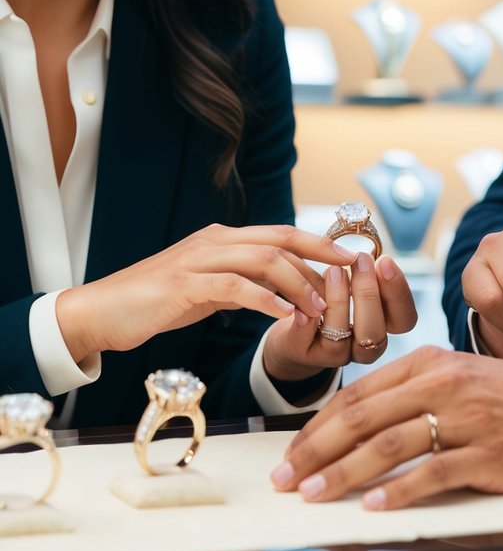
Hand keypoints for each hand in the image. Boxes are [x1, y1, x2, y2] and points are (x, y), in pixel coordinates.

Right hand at [55, 224, 360, 362]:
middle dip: (321, 254)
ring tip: (322, 307)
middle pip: (280, 239)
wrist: (102, 312)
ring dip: (298, 283)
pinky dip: (265, 301)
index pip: (281, 233)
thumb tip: (277, 292)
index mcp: (223, 238)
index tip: (351, 259)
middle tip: (352, 273)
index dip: (319, 243)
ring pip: (263, 260)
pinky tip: (285, 317)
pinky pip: (235, 287)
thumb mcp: (208, 289)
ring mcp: (199, 259)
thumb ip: (241, 284)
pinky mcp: (185, 284)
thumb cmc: (155, 303)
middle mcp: (215, 240)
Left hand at [262, 251, 417, 381]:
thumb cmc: (333, 296)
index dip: (399, 293)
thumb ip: (369, 274)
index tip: (385, 261)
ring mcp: (336, 354)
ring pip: (340, 340)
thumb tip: (374, 258)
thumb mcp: (355, 282)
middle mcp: (364, 346)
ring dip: (338, 303)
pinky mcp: (306, 353)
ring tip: (333, 271)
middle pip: (375, 332)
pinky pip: (307, 340)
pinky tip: (305, 300)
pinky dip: (306, 320)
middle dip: (368, 294)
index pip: (405, 320)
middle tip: (359, 260)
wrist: (298, 325)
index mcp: (383, 326)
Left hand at [271, 345, 502, 508]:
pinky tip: (374, 506)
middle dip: (317, 450)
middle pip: (364, 419)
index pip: (360, 394)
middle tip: (287, 477)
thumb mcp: (461, 375)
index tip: (291, 450)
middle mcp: (443, 384)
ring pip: (388, 446)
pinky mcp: (486, 453)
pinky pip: (432, 473)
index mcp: (430, 362)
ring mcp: (465, 419)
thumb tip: (361, 423)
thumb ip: (414, 391)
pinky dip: (399, 491)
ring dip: (344, 473)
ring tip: (314, 494)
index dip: (319, 424)